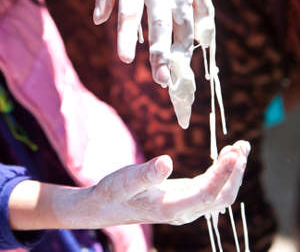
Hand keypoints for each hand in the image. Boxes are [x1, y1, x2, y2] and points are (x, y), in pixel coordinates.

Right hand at [9, 141, 248, 229]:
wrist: (106, 207)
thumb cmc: (114, 192)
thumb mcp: (126, 180)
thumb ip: (146, 174)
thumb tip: (166, 162)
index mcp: (172, 208)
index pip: (207, 194)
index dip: (223, 175)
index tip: (234, 153)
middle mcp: (184, 210)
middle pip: (221, 197)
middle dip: (235, 173)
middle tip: (243, 147)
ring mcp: (186, 204)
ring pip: (219, 193)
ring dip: (232, 171)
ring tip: (242, 146)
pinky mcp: (184, 196)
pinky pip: (210, 186)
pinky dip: (221, 170)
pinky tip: (226, 155)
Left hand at [93, 0, 212, 125]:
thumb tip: (100, 22)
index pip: (130, 9)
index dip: (127, 35)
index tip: (126, 60)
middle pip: (162, 19)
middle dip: (161, 52)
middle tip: (160, 79)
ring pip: (185, 16)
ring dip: (183, 45)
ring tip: (179, 69)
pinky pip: (202, 4)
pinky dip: (203, 24)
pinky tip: (201, 45)